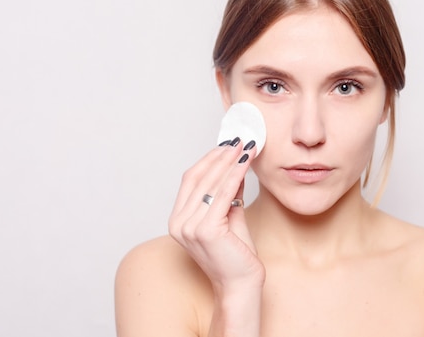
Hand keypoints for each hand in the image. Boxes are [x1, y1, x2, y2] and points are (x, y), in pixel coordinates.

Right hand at [169, 138, 264, 290]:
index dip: (209, 159)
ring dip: (229, 162)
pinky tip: (245, 162)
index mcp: (178, 220)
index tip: (227, 145)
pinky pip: (222, 194)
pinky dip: (235, 175)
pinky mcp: (205, 230)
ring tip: (245, 146)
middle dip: (220, 156)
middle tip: (238, 140)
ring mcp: (189, 227)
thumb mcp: (229, 216)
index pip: (190, 180)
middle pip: (198, 178)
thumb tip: (235, 165)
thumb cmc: (236, 255)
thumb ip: (228, 193)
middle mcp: (178, 223)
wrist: (241, 284)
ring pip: (210, 183)